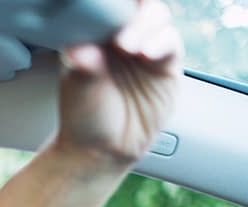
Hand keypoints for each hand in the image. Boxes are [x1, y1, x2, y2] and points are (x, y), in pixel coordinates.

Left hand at [54, 0, 184, 164]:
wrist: (101, 150)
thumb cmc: (83, 116)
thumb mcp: (77, 87)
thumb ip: (83, 63)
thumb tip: (81, 49)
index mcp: (93, 31)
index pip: (105, 3)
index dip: (109, 2)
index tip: (105, 4)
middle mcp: (120, 34)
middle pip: (135, 4)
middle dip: (130, 8)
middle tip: (116, 34)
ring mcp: (145, 46)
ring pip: (155, 16)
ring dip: (145, 24)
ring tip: (128, 46)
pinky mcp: (166, 63)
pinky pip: (170, 43)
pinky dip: (161, 42)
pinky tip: (147, 52)